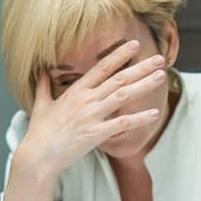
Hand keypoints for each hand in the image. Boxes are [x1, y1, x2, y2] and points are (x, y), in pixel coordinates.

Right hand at [15, 42, 167, 177]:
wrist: (39, 155)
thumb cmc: (40, 132)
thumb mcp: (41, 105)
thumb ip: (44, 86)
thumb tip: (41, 71)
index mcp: (76, 91)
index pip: (102, 67)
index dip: (120, 55)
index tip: (134, 45)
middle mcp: (86, 99)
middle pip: (119, 79)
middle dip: (140, 67)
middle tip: (159, 59)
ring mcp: (92, 115)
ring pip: (123, 95)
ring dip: (144, 85)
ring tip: (161, 76)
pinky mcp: (96, 133)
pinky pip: (122, 123)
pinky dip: (139, 118)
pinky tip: (154, 113)